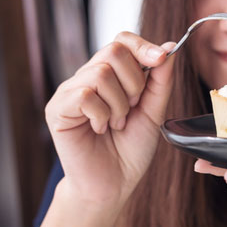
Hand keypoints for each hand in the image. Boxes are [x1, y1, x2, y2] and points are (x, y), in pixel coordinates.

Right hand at [44, 32, 176, 210]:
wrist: (113, 185)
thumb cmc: (131, 149)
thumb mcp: (154, 111)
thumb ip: (160, 80)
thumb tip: (168, 46)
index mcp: (111, 75)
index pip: (122, 40)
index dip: (142, 46)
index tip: (161, 59)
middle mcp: (88, 77)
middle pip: (114, 51)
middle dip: (134, 82)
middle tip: (132, 108)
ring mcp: (71, 91)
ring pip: (101, 73)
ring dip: (119, 103)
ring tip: (116, 124)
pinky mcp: (58, 109)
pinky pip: (85, 95)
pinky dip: (102, 114)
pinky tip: (99, 129)